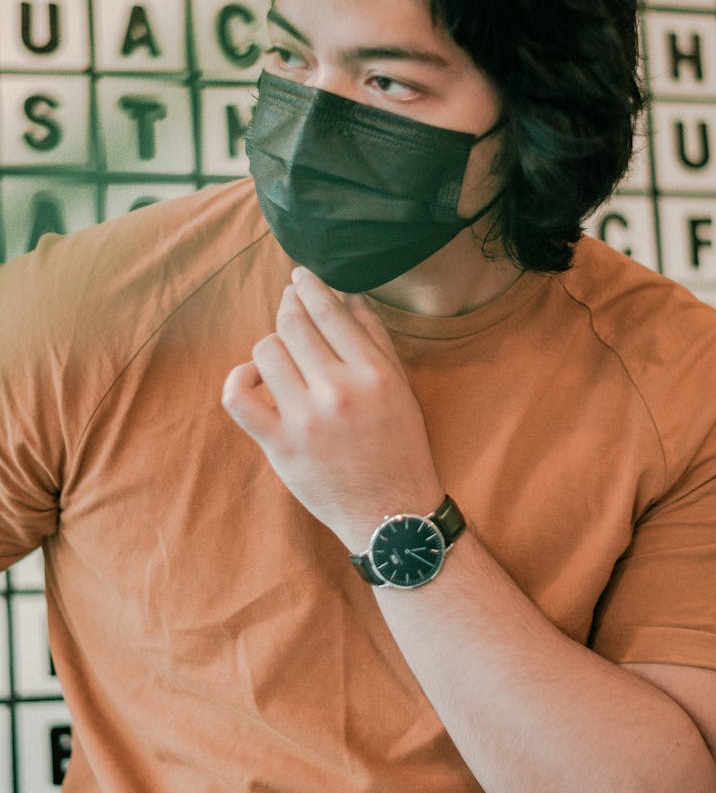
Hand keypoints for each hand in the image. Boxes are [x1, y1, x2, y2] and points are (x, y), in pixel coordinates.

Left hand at [221, 267, 442, 549]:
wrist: (390, 514)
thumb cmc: (399, 446)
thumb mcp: (400, 387)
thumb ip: (375, 338)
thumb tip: (348, 295)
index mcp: (373, 373)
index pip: (329, 311)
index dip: (310, 287)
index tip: (301, 277)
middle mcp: (338, 391)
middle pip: (293, 323)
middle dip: (289, 305)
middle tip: (290, 303)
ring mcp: (305, 419)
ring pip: (266, 351)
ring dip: (272, 345)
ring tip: (284, 354)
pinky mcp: (279, 445)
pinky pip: (238, 397)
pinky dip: (239, 379)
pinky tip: (253, 379)